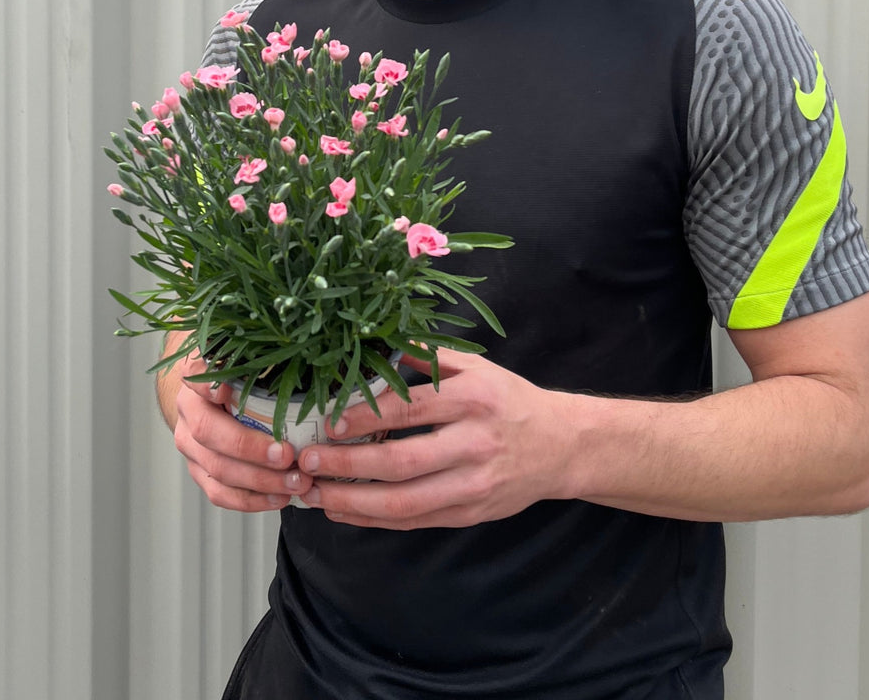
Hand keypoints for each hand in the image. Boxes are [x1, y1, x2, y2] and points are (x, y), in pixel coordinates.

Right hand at [171, 351, 313, 511]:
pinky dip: (252, 500)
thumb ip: (266, 359)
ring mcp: (190, 444)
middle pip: (209, 432)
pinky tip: (279, 497)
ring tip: (296, 482)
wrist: (213, 398)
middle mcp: (188, 410)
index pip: (193, 373)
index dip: (207, 383)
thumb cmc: (242, 377)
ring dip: (259, 480)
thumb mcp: (251, 361)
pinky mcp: (199, 471)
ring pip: (217, 468)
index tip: (225, 390)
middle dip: (250, 448)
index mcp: (198, 377)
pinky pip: (220, 493)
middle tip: (288, 455)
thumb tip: (307, 356)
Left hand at [295, 349, 578, 528]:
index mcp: (473, 399)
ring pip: (405, 502)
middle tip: (307, 462)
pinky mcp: (470, 514)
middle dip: (347, 464)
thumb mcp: (476, 367)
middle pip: (401, 461)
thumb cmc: (509, 400)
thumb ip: (428, 358)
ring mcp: (473, 485)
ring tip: (313, 494)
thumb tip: (375, 346)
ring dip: (352, 501)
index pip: (409, 409)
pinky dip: (373, 521)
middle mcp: (474, 444)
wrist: (561, 446)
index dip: (364, 417)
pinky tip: (343, 511)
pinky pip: (414, 522)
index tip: (328, 421)